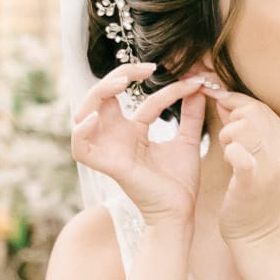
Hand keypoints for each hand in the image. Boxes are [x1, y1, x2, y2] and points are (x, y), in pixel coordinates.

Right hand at [71, 63, 208, 228]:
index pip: (137, 98)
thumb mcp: (188, 140)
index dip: (162, 86)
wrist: (181, 211)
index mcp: (133, 131)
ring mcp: (110, 150)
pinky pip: (80, 147)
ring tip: (120, 83)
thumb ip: (191, 115)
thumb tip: (199, 87)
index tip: (191, 81)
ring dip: (97, 94)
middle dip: (118, 76)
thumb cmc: (179, 182)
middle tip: (145, 68)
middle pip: (101, 97)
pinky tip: (97, 116)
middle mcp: (117, 137)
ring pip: (84, 114)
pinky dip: (81, 131)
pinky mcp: (108, 165)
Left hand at [208, 86, 279, 247]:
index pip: (261, 107)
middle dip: (230, 118)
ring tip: (228, 152)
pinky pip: (238, 153)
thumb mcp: (261, 159)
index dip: (235, 102)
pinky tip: (229, 160)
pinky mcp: (254, 183)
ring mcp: (274, 168)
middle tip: (225, 139)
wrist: (261, 238)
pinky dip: (229, 151)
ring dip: (227, 135)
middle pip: (252, 112)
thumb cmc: (255, 197)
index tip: (217, 105)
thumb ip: (246, 129)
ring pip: (243, 126)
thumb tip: (223, 99)